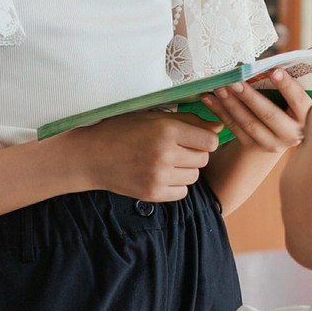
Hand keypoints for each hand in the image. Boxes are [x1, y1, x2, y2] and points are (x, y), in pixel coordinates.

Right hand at [62, 110, 221, 201]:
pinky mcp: (153, 193)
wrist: (92, 156)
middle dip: (194, 154)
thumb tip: (219, 129)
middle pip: (203, 159)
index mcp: (167, 130)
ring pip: (194, 176)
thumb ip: (189, 122)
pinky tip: (160, 174)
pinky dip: (176, 184)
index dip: (204, 139)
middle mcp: (165, 154)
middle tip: (174, 149)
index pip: (210, 141)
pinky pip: (182, 192)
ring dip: (185, 169)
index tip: (192, 138)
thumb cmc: (122, 130)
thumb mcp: (153, 117)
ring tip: (165, 161)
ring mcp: (159, 176)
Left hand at [200, 69, 310, 152]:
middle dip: (249, 96)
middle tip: (234, 81)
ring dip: (231, 104)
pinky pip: (234, 128)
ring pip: (248, 123)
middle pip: (268, 114)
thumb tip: (266, 61)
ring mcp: (271, 143)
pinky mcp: (252, 146)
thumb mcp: (292, 96)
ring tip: (219, 87)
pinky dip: (220, 112)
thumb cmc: (286, 103)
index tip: (273, 70)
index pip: (298, 99)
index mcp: (306, 117)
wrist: (278, 133)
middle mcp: (291, 134)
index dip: (286, 85)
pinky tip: (209, 99)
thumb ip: (284, 81)